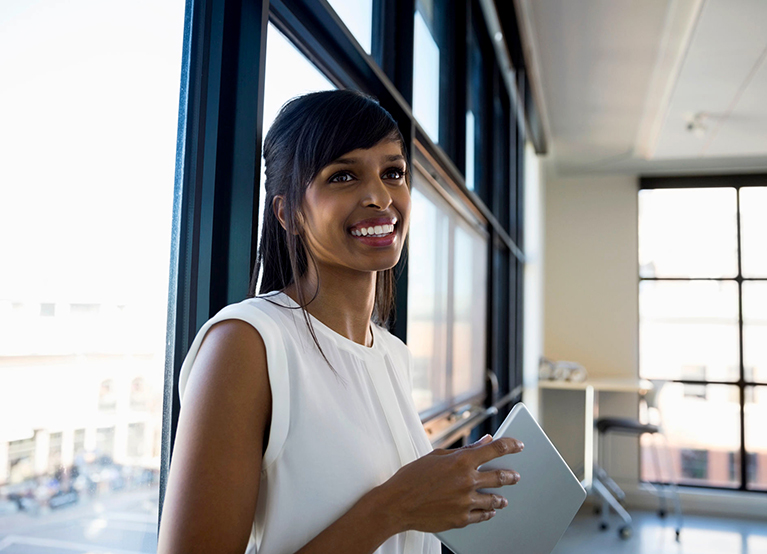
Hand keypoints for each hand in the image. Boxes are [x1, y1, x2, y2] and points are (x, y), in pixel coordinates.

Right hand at [376, 435, 523, 532]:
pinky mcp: (460, 519)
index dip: (511, 445)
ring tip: (503, 499)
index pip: (495, 449)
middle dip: (511, 476)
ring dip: (501, 498)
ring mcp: (465, 502)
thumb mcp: (437, 456)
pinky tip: (489, 512)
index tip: (519, 445)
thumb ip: (464, 450)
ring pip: (493, 500)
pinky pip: (481, 516)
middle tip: (516, 476)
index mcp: (461, 461)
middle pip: (500, 476)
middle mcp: (467, 481)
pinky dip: (487, 513)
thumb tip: (484, 442)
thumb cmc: (412, 478)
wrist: (397, 504)